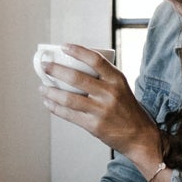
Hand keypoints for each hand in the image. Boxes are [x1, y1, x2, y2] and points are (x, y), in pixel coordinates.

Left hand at [40, 44, 160, 163]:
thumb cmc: (127, 109)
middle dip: (56, 70)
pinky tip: (48, 103)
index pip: (95, 59)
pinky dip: (55, 108)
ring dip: (51, 91)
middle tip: (44, 66)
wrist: (139, 135)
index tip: (63, 46)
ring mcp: (101, 110)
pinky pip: (69, 114)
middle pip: (76, 78)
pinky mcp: (94, 125)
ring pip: (69, 98)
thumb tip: (74, 66)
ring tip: (42, 87)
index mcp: (117, 79)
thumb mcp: (121, 87)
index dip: (77, 51)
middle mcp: (109, 93)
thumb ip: (103, 78)